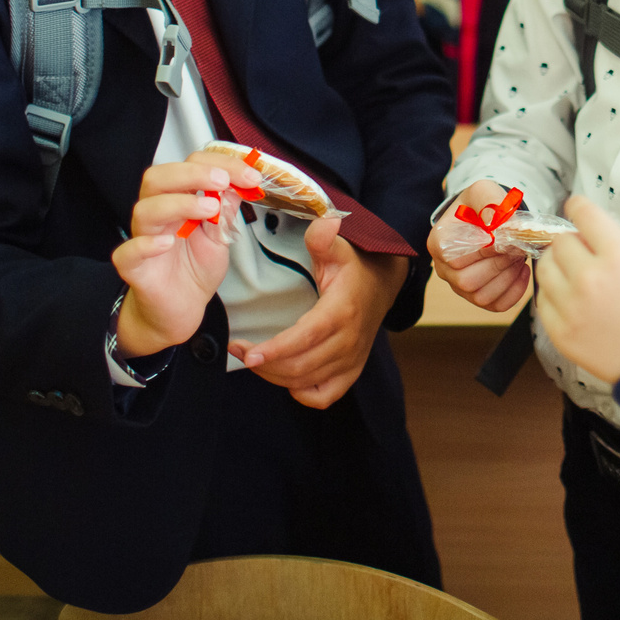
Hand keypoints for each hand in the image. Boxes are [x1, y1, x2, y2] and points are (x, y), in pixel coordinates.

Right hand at [111, 155, 244, 357]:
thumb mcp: (220, 235)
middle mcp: (157, 213)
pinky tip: (165, 242)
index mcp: (177, 198)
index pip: (190, 166)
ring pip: (145, 209)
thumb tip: (239, 183)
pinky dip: (145, 244)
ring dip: (178, 203)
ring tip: (208, 209)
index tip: (249, 175)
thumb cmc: (195, 268)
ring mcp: (143, 238)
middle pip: (159, 178)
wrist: (182, 307)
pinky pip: (128, 252)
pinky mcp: (133, 267)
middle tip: (222, 180)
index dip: (221, 165)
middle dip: (193, 173)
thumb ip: (225, 210)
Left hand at [230, 217, 403, 407]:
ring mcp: (351, 360)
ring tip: (251, 359)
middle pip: (300, 365)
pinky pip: (324, 396)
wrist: (382, 286)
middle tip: (237, 349)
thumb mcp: (339, 249)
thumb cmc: (353, 268)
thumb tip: (324, 223)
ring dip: (273, 376)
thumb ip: (324, 238)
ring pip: (305, 381)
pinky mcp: (351, 372)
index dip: (276, 349)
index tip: (248, 352)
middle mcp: (348, 341)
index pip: (306, 337)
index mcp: (341, 311)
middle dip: (263, 363)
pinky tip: (285, 379)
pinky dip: (302, 394)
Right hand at [428, 180, 533, 314]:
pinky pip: (496, 305)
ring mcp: (459, 286)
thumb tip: (500, 224)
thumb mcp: (484, 192)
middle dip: (499, 264)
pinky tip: (521, 269)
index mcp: (440, 243)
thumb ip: (490, 202)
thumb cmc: (482, 205)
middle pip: (467, 281)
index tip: (502, 235)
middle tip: (517, 246)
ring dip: (508, 277)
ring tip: (518, 255)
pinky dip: (515, 291)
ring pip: (481, 296)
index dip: (484, 249)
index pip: (455, 258)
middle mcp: (444, 269)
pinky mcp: (478, 297)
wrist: (488, 218)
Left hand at [535, 198, 619, 382]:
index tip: (575, 207)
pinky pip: (543, 301)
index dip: (578, 206)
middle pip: (561, 241)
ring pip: (545, 267)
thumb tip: (592, 232)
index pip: (584, 214)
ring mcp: (573, 307)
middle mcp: (592, 278)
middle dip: (572, 241)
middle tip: (582, 250)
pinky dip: (554, 294)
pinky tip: (570, 297)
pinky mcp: (562, 332)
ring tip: (572, 272)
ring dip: (557, 264)